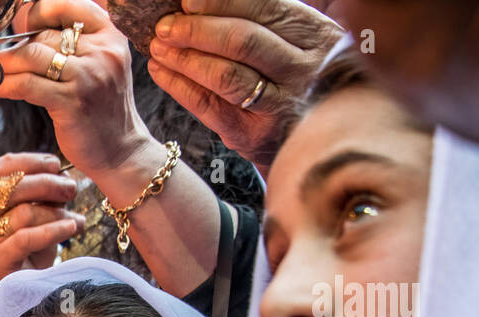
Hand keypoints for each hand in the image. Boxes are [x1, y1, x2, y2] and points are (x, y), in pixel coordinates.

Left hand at [0, 0, 152, 182]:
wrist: (121, 150)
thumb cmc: (104, 108)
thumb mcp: (103, 64)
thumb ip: (78, 43)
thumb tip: (32, 27)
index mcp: (111, 35)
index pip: (69, 5)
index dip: (40, 11)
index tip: (25, 25)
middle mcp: (102, 51)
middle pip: (45, 33)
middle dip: (19, 45)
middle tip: (5, 57)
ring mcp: (88, 76)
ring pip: (32, 54)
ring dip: (8, 62)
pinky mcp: (71, 101)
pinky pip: (28, 84)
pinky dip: (7, 84)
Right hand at [0, 152, 82, 316]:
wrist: (12, 292)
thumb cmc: (28, 251)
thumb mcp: (34, 217)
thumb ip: (43, 196)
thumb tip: (68, 178)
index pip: (0, 168)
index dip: (29, 161)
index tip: (56, 164)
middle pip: (13, 187)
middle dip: (48, 184)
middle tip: (71, 190)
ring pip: (24, 213)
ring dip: (55, 212)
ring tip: (74, 218)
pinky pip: (27, 238)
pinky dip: (54, 230)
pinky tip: (72, 227)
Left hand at [142, 0, 344, 172]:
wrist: (320, 141)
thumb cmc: (299, 80)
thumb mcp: (301, 43)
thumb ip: (268, 20)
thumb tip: (207, 2)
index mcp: (318, 36)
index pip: (267, 9)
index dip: (223, 2)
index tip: (188, 1)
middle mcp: (303, 70)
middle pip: (243, 41)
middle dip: (197, 30)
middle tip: (165, 26)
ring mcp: (280, 106)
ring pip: (225, 75)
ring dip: (184, 58)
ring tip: (158, 47)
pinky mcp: (253, 135)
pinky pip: (209, 106)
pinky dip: (179, 86)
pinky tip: (161, 71)